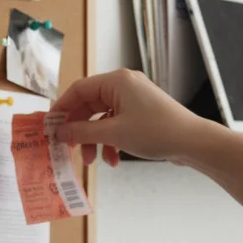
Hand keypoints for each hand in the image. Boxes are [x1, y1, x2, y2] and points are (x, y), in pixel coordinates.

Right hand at [51, 69, 216, 165]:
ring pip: (101, 119)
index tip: (50, 127)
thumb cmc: (155, 131)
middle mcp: (124, 86)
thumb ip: (82, 131)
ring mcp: (133, 100)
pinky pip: (115, 125)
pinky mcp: (140, 114)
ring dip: (94, 140)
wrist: (192, 142)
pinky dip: (110, 142)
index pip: (78, 90)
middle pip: (89, 106)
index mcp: (117, 81)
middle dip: (80, 130)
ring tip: (92, 160)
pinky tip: (113, 160)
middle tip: (69, 149)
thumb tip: (59, 132)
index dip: (62, 108)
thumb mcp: (113, 133)